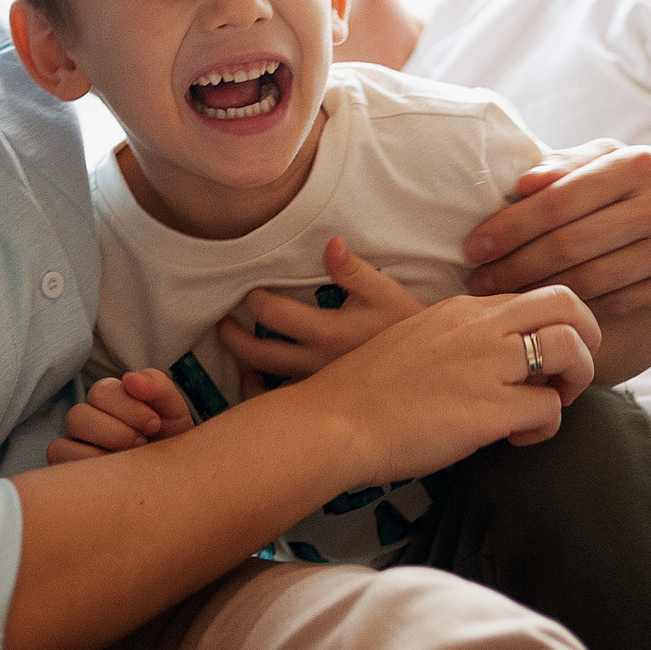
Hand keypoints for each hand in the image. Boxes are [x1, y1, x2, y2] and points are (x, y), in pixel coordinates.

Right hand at [46, 369, 195, 464]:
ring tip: (129, 463)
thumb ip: (158, 387)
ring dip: (102, 453)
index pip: (102, 392)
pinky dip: (86, 467)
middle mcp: (85, 417)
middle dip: (117, 433)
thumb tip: (130, 378)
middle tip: (142, 444)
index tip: (155, 425)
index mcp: (108, 397)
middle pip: (79, 416)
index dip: (130, 409)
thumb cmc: (169, 439)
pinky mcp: (64, 466)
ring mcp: (72, 443)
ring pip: (64, 442)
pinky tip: (112, 476)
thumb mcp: (172, 411)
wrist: (172, 476)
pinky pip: (58, 460)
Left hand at [217, 237, 425, 397]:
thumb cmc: (405, 326)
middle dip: (233, 337)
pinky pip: (284, 405)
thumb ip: (354, 270)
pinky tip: (260, 385)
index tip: (251, 293)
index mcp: (328, 332)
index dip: (255, 301)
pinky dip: (265, 396)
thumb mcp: (386, 292)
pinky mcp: (325, 400)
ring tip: (236, 354)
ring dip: (246, 368)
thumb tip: (331, 244)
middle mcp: (316, 364)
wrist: (427, 370)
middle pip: (259, 354)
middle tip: (222, 322)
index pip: (274, 316)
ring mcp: (318, 386)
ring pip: (267, 385)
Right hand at [303, 284, 601, 484]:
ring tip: (551, 403)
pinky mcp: (491, 408)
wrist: (333, 422)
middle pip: (566, 302)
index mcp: (460, 309)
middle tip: (571, 372)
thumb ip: (456, 345)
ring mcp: (488, 364)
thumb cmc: (362, 394)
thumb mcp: (412, 345)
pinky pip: (550, 408)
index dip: (550, 326)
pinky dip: (545, 427)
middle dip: (587, 335)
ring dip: (576, 379)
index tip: (538, 357)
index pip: (531, 297)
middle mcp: (480, 326)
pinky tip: (517, 438)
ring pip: (572, 348)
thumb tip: (485, 369)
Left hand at [462, 139, 650, 317]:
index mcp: (637, 163)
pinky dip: (578, 309)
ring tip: (502, 300)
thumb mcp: (623, 163)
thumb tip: (523, 182)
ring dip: (539, 293)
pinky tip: (549, 312)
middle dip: (515, 266)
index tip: (474, 246)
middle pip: (569, 242)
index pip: (558, 198)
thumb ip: (572, 165)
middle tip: (478, 281)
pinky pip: (616, 303)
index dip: (511, 226)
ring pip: (590, 278)